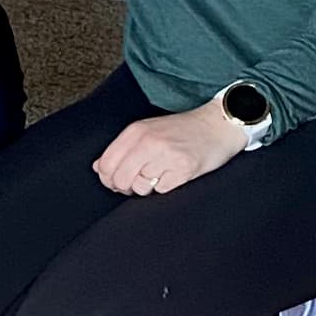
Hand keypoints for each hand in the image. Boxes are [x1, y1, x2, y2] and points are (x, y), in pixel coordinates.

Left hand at [93, 100, 251, 195]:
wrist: (217, 125)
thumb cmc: (181, 130)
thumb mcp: (147, 131)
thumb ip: (121, 148)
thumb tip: (98, 168)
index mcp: (136, 131)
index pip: (106, 165)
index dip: (108, 179)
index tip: (118, 181)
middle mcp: (149, 142)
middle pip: (120, 179)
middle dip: (126, 187)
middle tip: (138, 182)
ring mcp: (167, 156)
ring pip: (140, 187)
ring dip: (148, 187)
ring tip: (159, 175)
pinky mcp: (184, 169)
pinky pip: (162, 190)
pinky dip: (166, 187)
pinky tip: (174, 174)